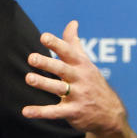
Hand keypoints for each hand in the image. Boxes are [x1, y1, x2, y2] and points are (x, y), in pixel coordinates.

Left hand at [21, 20, 127, 134]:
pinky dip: (40, 112)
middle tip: (31, 58)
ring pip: (59, 88)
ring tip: (29, 78)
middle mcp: (80, 79)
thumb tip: (72, 22)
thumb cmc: (93, 83)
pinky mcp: (73, 112)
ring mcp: (78, 96)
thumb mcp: (86, 63)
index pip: (68, 52)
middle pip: (62, 69)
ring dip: (43, 83)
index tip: (43, 36)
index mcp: (81, 65)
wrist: (111, 114)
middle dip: (47, 63)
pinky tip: (25, 111)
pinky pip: (55, 112)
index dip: (56, 44)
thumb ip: (74, 43)